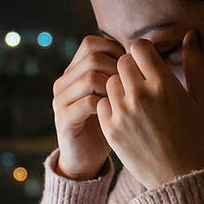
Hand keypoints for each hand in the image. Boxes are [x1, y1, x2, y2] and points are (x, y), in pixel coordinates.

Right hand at [51, 36, 124, 179]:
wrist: (87, 159)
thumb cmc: (108, 124)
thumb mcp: (115, 94)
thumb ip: (120, 72)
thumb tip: (143, 49)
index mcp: (73, 71)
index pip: (91, 43)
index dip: (115, 50)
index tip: (134, 67)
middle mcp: (63, 82)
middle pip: (91, 56)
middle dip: (117, 67)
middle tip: (133, 84)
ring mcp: (61, 100)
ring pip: (89, 77)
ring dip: (114, 85)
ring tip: (127, 98)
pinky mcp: (63, 120)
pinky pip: (87, 103)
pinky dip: (107, 105)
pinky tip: (119, 113)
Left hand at [97, 31, 203, 188]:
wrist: (180, 178)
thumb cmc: (197, 138)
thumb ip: (195, 64)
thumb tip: (189, 34)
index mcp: (164, 85)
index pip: (139, 47)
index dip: (144, 51)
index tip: (150, 62)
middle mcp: (139, 96)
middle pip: (122, 62)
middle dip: (132, 67)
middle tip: (143, 81)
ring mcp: (122, 113)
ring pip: (110, 81)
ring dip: (120, 85)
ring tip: (136, 99)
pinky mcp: (110, 129)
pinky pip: (102, 103)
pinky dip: (111, 104)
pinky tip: (127, 114)